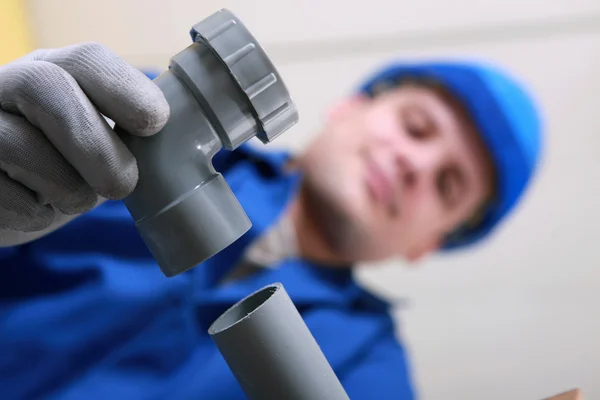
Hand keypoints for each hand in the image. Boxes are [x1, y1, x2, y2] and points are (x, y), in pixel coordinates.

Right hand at [0, 42, 168, 236]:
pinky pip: (2, 194)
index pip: (87, 58)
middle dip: (96, 145)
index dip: (126, 88)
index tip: (154, 124)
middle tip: (124, 185)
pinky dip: (34, 213)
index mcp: (54, 72)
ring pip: (19, 144)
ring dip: (67, 187)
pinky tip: (40, 208)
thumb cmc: (68, 165)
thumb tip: (184, 150)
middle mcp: (7, 86)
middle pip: (47, 88)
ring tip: (74, 198)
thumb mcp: (99, 139)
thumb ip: (130, 134)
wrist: (10, 197)